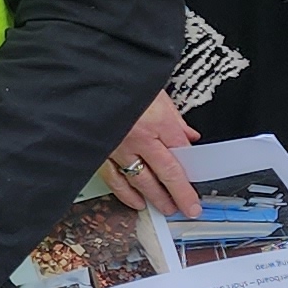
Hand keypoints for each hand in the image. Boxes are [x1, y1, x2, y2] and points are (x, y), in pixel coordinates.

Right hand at [106, 92, 202, 215]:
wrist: (90, 79)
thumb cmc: (124, 81)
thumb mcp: (156, 93)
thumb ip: (174, 117)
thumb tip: (188, 134)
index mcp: (157, 119)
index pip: (182, 150)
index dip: (192, 167)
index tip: (197, 178)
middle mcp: (139, 138)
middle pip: (167, 173)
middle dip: (181, 194)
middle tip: (190, 207)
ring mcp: (118, 148)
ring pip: (142, 181)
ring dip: (157, 198)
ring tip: (168, 208)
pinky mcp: (100, 153)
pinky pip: (115, 180)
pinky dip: (127, 195)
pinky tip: (136, 202)